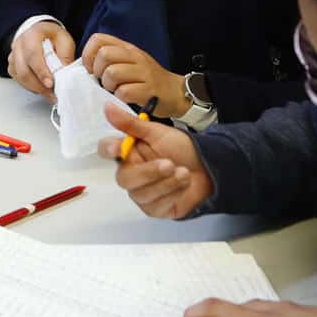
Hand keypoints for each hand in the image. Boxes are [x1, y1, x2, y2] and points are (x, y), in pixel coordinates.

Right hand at [8, 19, 74, 100]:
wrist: (41, 33)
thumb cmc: (52, 36)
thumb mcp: (65, 41)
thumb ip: (65, 56)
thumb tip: (65, 74)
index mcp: (32, 35)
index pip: (33, 55)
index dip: (41, 71)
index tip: (50, 84)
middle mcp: (18, 45)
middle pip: (23, 69)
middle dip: (39, 85)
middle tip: (53, 94)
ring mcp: (13, 55)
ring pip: (20, 77)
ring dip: (35, 88)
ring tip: (50, 93)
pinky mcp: (12, 65)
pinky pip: (18, 80)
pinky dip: (30, 86)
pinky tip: (40, 87)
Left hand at [82, 34, 184, 113]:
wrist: (175, 92)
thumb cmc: (147, 79)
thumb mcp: (130, 62)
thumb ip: (111, 58)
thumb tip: (86, 64)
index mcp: (127, 49)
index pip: (98, 39)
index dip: (88, 54)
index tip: (91, 68)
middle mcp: (135, 57)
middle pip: (104, 55)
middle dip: (98, 70)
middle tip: (103, 80)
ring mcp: (143, 73)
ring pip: (112, 73)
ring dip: (108, 85)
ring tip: (115, 89)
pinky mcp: (148, 90)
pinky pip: (124, 92)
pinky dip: (120, 97)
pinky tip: (126, 97)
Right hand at [99, 98, 213, 218]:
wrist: (209, 167)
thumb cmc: (181, 148)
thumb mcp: (158, 132)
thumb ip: (132, 124)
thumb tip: (107, 106)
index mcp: (128, 153)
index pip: (107, 150)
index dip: (109, 149)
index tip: (118, 148)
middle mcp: (130, 173)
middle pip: (124, 178)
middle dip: (148, 172)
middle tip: (170, 164)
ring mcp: (140, 193)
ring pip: (141, 194)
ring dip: (166, 183)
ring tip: (184, 173)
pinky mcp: (153, 209)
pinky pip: (155, 205)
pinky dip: (172, 193)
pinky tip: (184, 185)